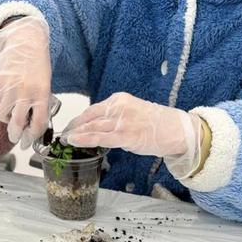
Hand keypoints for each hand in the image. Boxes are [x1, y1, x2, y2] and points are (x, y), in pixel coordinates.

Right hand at [0, 16, 51, 148]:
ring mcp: (9, 88)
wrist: (25, 42)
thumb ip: (39, 103)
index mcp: (41, 93)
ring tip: (9, 114)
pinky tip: (2, 103)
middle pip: (17, 123)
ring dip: (6, 118)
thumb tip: (30, 124)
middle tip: (15, 138)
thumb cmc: (37, 64)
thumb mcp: (44, 84)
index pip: (38, 123)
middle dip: (15, 135)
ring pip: (3, 114)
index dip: (33, 136)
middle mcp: (25, 92)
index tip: (29, 140)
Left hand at [61, 92, 202, 176]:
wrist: (178, 130)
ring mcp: (122, 121)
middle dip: (74, 127)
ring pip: (92, 127)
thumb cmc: (156, 123)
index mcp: (119, 100)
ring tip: (65, 140)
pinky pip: (100, 137)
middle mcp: (118, 107)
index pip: (93, 109)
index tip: (69, 127)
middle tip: (63, 135)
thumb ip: (114, 117)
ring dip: (76, 134)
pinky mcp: (126, 135)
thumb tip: (96, 128)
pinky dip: (84, 139)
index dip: (78, 120)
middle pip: (89, 117)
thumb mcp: (132, 112)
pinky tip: (74, 141)